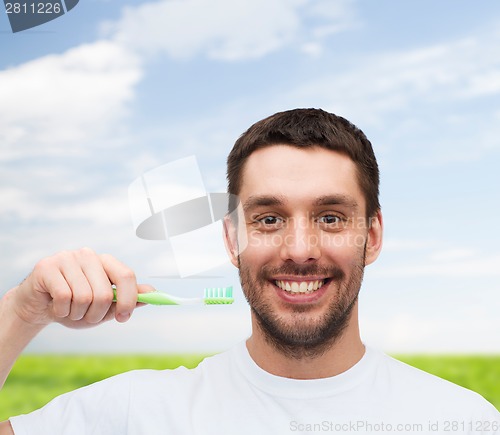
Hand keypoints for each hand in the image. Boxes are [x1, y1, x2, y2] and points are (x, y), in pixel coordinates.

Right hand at [10, 248, 150, 328]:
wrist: (38, 307)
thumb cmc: (75, 306)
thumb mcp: (104, 307)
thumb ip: (127, 299)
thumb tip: (153, 293)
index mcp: (105, 261)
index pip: (126, 275)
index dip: (129, 299)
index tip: (123, 318)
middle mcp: (88, 255)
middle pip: (104, 292)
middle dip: (96, 315)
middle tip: (86, 318)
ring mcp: (67, 258)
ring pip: (83, 297)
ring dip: (77, 314)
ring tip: (69, 311)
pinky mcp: (47, 266)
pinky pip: (63, 297)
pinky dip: (61, 311)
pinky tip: (56, 307)